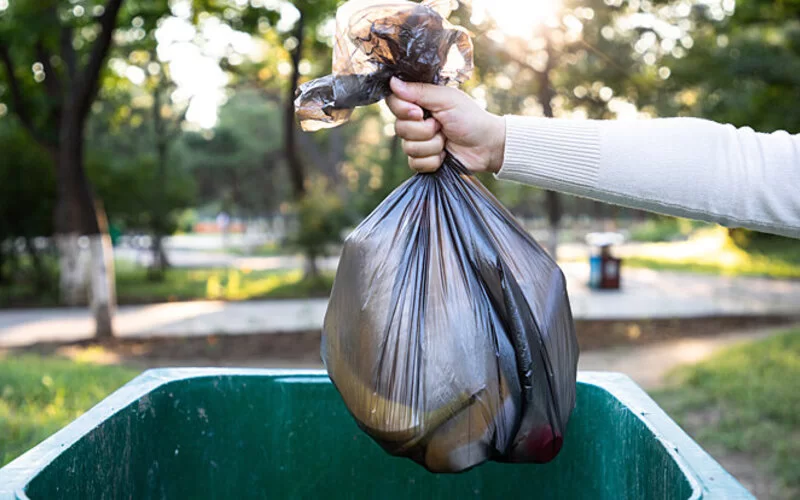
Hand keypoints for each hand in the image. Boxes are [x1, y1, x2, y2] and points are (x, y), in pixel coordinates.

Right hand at [387, 77, 505, 172]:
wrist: (486, 146)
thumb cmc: (470, 118)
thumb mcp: (446, 99)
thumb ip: (419, 91)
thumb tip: (392, 82)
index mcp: (419, 102)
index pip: (393, 102)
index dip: (403, 110)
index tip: (420, 112)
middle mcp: (415, 122)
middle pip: (399, 128)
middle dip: (424, 130)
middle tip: (442, 126)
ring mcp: (418, 142)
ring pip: (408, 148)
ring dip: (433, 145)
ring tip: (446, 140)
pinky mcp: (423, 161)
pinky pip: (415, 163)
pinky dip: (434, 160)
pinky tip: (445, 155)